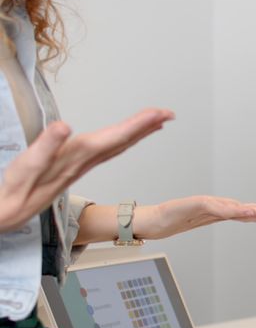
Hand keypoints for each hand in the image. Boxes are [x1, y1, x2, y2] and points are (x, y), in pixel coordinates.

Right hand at [0, 109, 171, 232]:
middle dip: (146, 125)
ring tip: (156, 120)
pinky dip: (120, 140)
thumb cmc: (13, 191)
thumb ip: (45, 147)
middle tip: (168, 113)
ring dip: (137, 132)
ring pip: (117, 146)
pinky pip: (106, 151)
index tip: (159, 114)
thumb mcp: (25, 168)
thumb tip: (64, 127)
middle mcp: (83, 162)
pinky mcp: (73, 168)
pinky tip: (126, 137)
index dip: (137, 124)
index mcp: (75, 158)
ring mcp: (80, 166)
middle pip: (122, 141)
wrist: (6, 215)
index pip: (114, 138)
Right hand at [134, 196, 255, 239]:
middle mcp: (223, 207)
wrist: (152, 219)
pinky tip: (247, 212)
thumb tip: (244, 214)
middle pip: (254, 210)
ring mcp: (211, 205)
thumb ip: (225, 214)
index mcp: (227, 211)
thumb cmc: (177, 218)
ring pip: (241, 209)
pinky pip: (220, 209)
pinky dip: (235, 211)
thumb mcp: (206, 219)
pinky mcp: (197, 205)